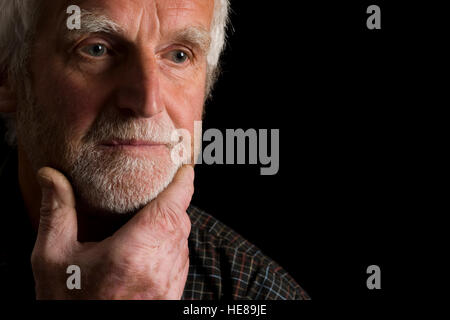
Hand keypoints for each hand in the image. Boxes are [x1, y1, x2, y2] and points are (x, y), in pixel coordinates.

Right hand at [31, 165, 193, 299]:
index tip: (184, 168)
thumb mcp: (53, 259)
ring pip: (183, 241)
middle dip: (172, 202)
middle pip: (179, 221)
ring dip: (172, 225)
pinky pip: (180, 260)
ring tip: (151, 216)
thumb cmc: (68, 304)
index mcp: (133, 252)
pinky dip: (171, 246)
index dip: (182, 184)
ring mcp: (169, 284)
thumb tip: (51, 175)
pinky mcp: (172, 295)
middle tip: (159, 188)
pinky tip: (150, 246)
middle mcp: (159, 267)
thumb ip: (57, 213)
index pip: (170, 208)